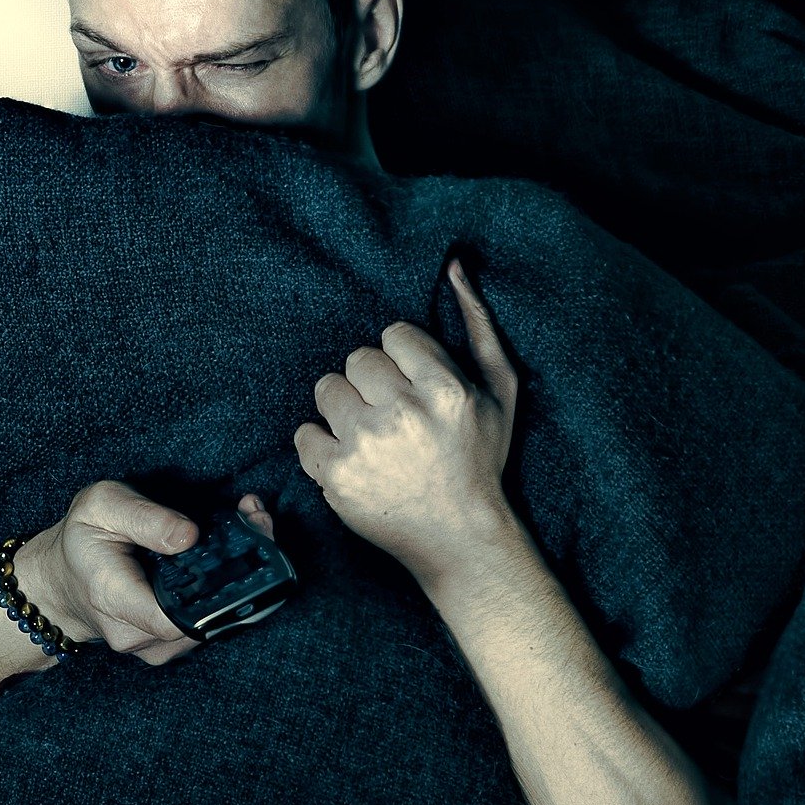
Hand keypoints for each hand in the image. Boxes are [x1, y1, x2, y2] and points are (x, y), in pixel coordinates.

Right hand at [13, 480, 277, 665]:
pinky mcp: (171, 646)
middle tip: (256, 518)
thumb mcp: (101, 505)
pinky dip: (228, 590)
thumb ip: (144, 518)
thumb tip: (190, 536)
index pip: (176, 618)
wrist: (63, 581)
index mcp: (114, 598)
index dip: (219, 586)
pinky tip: (232, 552)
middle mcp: (137, 635)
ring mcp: (156, 647)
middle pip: (208, 618)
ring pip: (215, 621)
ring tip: (247, 525)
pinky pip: (210, 623)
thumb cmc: (83, 538)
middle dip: (243, 569)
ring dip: (241, 577)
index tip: (244, 538)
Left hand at [293, 256, 522, 585]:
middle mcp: (402, 414)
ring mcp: (364, 446)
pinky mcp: (336, 476)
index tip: (413, 389)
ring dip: (345, 410)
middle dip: (372, 384)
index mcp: (443, 388)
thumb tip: (455, 267)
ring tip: (372, 436)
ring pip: (326, 389)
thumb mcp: (499, 389)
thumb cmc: (480, 457)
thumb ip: (478, 324)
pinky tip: (352, 459)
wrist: (461, 537)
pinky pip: (304, 434)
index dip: (401, 362)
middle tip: (392, 415)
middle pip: (356, 359)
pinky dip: (322, 446)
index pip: (391, 335)